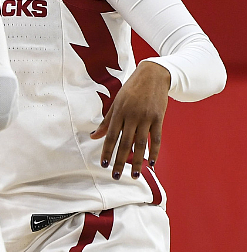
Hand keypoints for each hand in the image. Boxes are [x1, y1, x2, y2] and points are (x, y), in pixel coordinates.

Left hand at [91, 61, 170, 179]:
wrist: (153, 75)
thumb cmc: (131, 90)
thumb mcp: (116, 103)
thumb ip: (106, 121)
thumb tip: (93, 137)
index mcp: (119, 112)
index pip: (111, 136)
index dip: (107, 151)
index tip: (104, 165)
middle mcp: (131, 116)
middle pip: (125, 143)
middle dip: (120, 161)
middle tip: (116, 176)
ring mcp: (146, 118)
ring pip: (141, 143)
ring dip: (137, 161)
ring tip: (135, 175)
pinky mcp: (158, 118)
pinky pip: (156, 138)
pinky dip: (154, 151)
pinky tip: (152, 163)